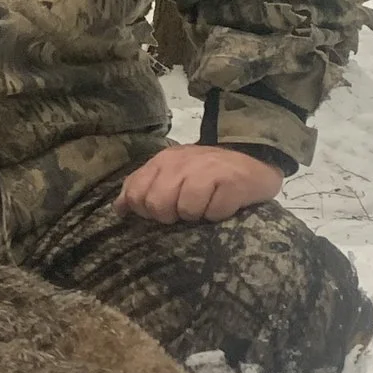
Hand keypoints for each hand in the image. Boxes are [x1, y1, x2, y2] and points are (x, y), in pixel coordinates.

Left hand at [116, 146, 284, 224]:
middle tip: (186, 208)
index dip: (144, 210)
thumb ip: (142, 186)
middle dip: (170, 215)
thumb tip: (118, 208)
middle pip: (158, 205)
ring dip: (197, 215)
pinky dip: (219, 215)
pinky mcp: (233, 183)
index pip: (135, 194)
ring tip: (207, 204)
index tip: (161, 209)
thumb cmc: (207, 171)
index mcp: (164, 161)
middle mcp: (183, 163)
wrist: (254, 157)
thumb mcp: (171, 172)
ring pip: (187, 210)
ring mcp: (209, 171)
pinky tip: (224, 204)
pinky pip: (214, 213)